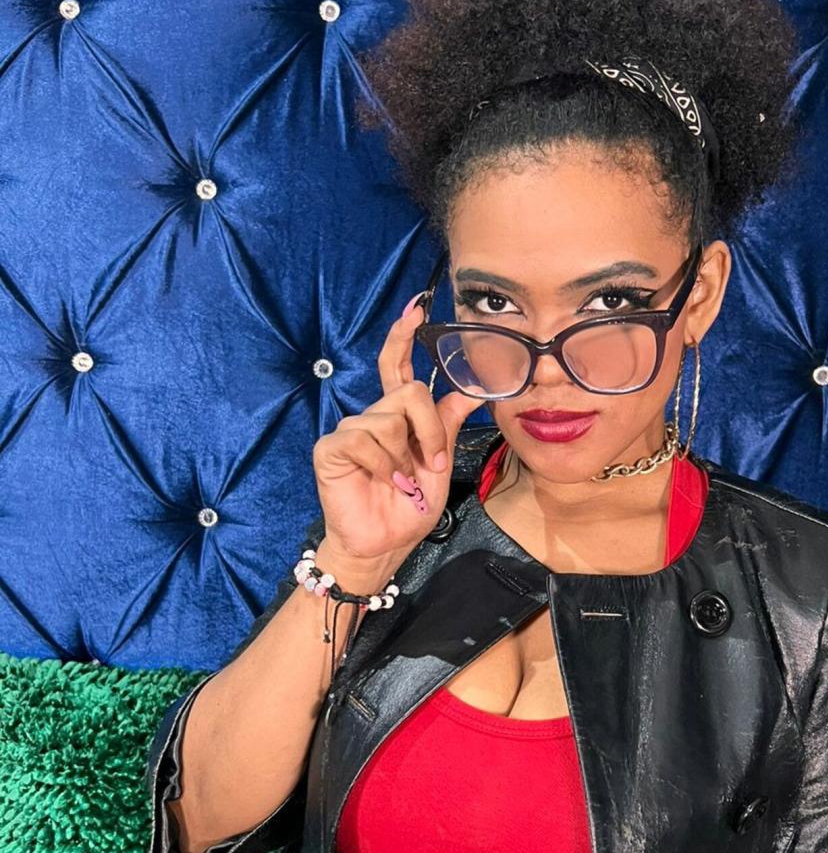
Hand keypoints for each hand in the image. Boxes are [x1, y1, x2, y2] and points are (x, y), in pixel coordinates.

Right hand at [312, 292, 486, 572]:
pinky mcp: (331, 448)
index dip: (404, 336)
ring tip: (403, 482)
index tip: (418, 307)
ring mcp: (350, 431)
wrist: (385, 544)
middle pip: (408, 392)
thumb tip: (472, 387)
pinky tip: (383, 482)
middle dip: (429, 430)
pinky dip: (382, 465)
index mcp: (399, 417)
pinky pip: (364, 440)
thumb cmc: (409, 507)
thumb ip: (448, 422)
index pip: (398, 366)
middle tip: (432, 464)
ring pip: (389, 420)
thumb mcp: (440, 461)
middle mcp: (373, 417)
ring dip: (405, 457)